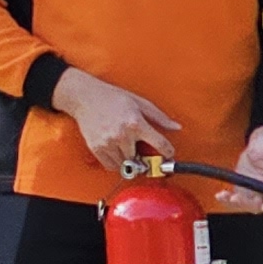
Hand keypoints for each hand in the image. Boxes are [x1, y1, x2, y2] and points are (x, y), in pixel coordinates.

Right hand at [52, 72, 180, 173]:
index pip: (160, 144)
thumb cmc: (113, 97)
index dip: (168, 152)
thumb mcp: (140, 103)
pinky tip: (118, 154)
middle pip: (141, 160)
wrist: (86, 97)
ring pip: (126, 165)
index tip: (168, 154)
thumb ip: (159, 117)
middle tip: (145, 155)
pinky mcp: (97, 147)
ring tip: (129, 151)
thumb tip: (176, 127)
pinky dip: (116, 164)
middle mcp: (122, 135)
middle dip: (145, 159)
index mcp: (136, 123)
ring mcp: (108, 143)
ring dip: (130, 162)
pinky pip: (110, 166)